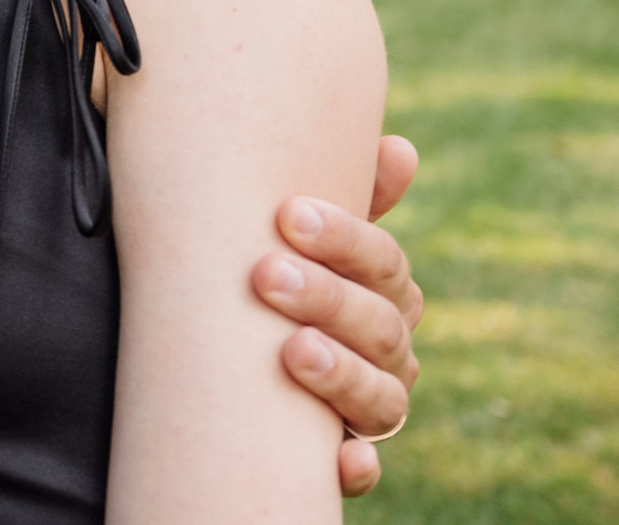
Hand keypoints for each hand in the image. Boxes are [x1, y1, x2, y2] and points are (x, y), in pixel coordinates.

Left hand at [252, 134, 423, 497]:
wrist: (216, 359)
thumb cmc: (266, 275)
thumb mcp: (292, 238)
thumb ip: (341, 195)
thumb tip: (401, 150)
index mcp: (381, 294)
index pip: (385, 265)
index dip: (345, 238)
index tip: (289, 212)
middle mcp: (386, 353)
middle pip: (382, 327)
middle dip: (328, 297)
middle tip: (265, 272)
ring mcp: (367, 409)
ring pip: (382, 398)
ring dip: (342, 375)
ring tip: (292, 351)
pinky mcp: (338, 458)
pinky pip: (359, 469)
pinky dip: (355, 466)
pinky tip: (342, 458)